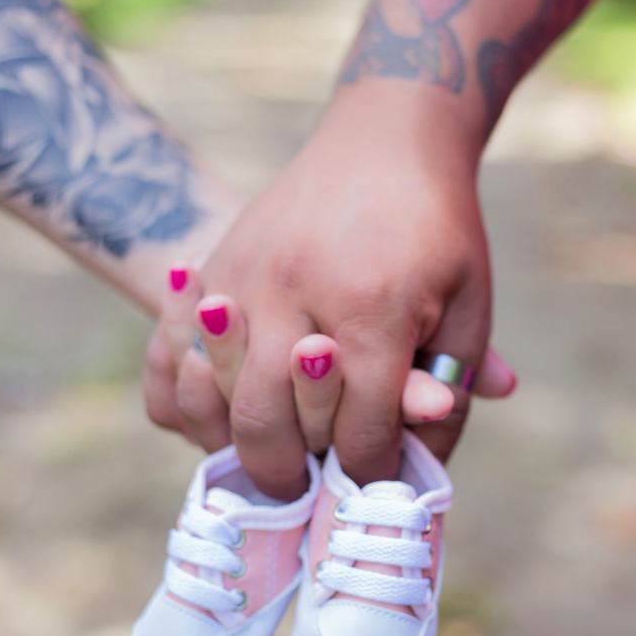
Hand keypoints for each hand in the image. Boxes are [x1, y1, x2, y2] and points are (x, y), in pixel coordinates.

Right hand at [143, 266, 515, 469]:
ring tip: (264, 463)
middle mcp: (292, 290)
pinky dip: (181, 396)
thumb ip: (455, 384)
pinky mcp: (208, 265)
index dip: (369, 474)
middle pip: (269, 419)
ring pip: (211, 393)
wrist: (382, 140)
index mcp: (370, 306)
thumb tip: (425, 470)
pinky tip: (212, 415)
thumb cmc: (435, 229)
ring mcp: (239, 275)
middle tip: (304, 494)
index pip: (360, 428)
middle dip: (289, 474)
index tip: (371, 493)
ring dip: (233, 443)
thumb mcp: (468, 300)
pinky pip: (166, 355)